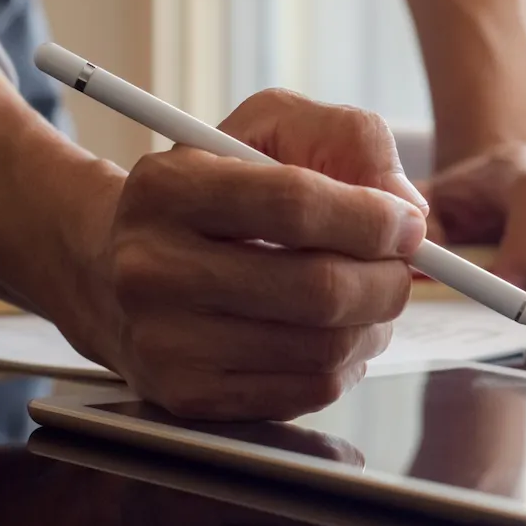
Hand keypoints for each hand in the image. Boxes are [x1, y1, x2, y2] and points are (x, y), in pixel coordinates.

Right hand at [79, 89, 428, 420]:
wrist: (116, 269)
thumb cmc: (216, 190)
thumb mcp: (270, 129)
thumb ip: (349, 141)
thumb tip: (408, 210)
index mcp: (168, 189)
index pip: (294, 205)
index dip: (372, 219)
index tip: (409, 223)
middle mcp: (152, 269)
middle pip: (316, 288)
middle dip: (387, 280)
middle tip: (402, 267)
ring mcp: (166, 342)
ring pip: (322, 348)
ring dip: (374, 323)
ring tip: (369, 296)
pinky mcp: (188, 396)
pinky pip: (308, 390)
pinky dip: (345, 362)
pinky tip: (333, 332)